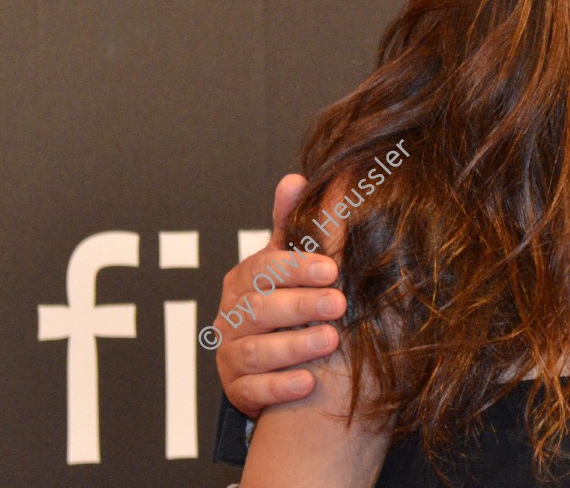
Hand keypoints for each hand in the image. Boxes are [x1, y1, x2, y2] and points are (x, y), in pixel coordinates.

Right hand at [213, 174, 345, 418]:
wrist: (269, 359)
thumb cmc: (285, 299)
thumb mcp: (289, 262)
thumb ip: (293, 225)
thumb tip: (294, 178)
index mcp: (245, 280)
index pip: (265, 269)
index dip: (297, 268)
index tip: (333, 270)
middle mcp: (232, 316)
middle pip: (259, 309)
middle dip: (300, 306)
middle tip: (339, 305)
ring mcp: (230, 355)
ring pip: (254, 351)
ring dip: (294, 346)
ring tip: (330, 341)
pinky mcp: (237, 390)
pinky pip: (253, 391)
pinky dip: (280, 386)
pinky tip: (307, 383)